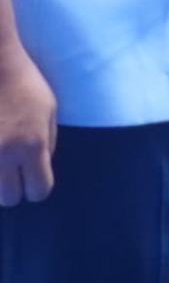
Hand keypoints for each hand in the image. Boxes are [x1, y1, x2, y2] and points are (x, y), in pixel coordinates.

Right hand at [0, 40, 54, 205]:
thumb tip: (40, 169)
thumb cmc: (24, 83)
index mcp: (32, 146)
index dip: (37, 186)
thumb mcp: (49, 111)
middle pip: (9, 198)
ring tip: (0, 157)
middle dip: (12, 188)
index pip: (39, 190)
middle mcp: (3, 155)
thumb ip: (48, 143)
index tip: (32, 176)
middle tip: (10, 170)